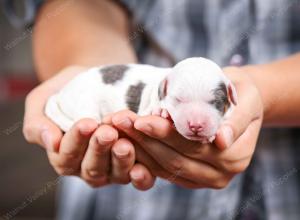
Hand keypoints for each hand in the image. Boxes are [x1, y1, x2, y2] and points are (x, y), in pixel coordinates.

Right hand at [23, 66, 154, 189]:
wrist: (97, 82)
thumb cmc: (67, 91)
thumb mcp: (43, 101)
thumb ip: (38, 124)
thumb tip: (51, 142)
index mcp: (64, 156)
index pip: (66, 156)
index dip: (76, 141)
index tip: (86, 123)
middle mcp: (88, 167)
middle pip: (92, 167)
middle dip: (99, 149)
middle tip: (107, 132)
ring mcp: (113, 169)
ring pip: (115, 174)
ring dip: (121, 160)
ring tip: (125, 143)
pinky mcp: (135, 165)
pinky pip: (139, 179)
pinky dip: (141, 177)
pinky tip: (142, 168)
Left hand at [110, 67, 262, 188]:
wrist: (242, 105)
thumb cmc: (242, 94)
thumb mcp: (246, 98)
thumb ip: (237, 120)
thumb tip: (221, 140)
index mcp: (235, 156)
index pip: (192, 146)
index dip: (164, 134)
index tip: (140, 120)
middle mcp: (221, 174)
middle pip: (174, 159)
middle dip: (144, 140)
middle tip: (120, 120)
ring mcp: (205, 179)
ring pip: (165, 168)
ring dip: (138, 148)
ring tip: (117, 127)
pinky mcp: (191, 178)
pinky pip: (163, 171)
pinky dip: (144, 157)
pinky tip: (126, 140)